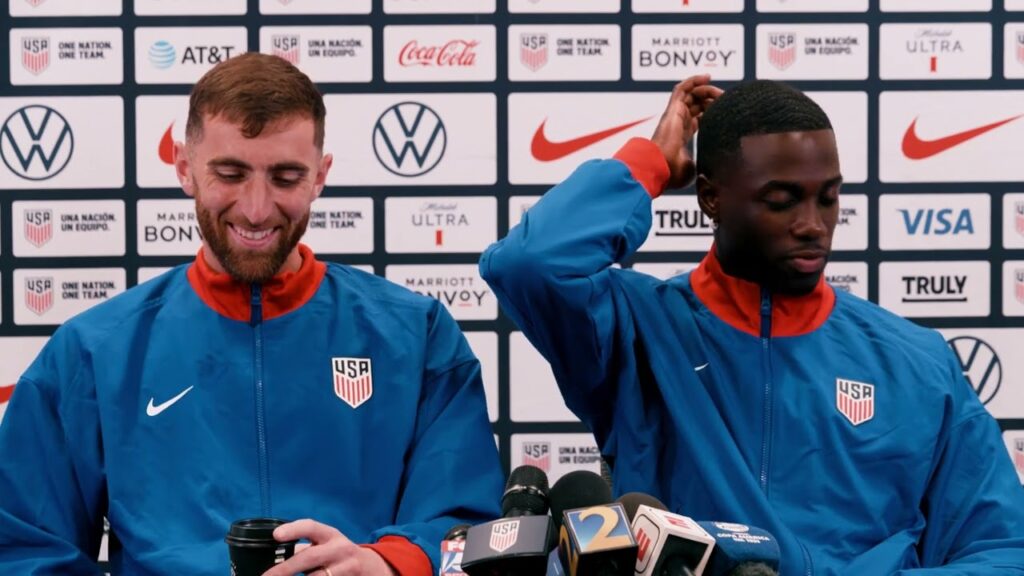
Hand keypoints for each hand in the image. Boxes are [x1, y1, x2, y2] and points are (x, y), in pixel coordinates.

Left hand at [261, 519, 396, 575]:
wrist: (371, 568)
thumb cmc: (337, 554)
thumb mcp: (325, 545)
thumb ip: (303, 549)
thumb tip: (271, 556)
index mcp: (330, 535)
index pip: (311, 527)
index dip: (294, 529)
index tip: (276, 535)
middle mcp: (340, 548)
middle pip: (311, 557)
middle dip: (285, 569)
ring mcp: (347, 567)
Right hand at [650, 75, 723, 188]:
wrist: (661, 167)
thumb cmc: (672, 172)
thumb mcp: (694, 169)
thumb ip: (702, 164)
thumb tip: (714, 168)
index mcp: (681, 137)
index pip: (697, 118)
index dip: (711, 113)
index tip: (725, 112)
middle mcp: (677, 123)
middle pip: (696, 104)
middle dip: (712, 100)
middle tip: (725, 101)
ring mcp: (674, 115)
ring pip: (691, 94)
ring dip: (706, 90)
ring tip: (720, 91)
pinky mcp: (672, 108)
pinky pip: (682, 89)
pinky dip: (693, 80)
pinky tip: (707, 77)